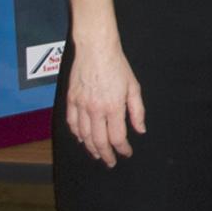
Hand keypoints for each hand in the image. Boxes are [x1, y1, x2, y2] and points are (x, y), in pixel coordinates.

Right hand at [65, 38, 145, 167]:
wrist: (96, 49)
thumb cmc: (117, 65)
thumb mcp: (133, 87)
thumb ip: (137, 111)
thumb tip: (140, 130)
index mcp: (113, 106)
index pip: (117, 137)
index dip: (122, 149)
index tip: (126, 153)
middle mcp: (95, 109)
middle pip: (99, 141)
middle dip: (106, 154)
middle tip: (111, 161)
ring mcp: (81, 105)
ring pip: (84, 136)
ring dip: (91, 148)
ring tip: (98, 154)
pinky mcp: (71, 100)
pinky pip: (72, 123)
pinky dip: (77, 134)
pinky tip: (82, 139)